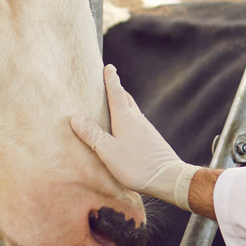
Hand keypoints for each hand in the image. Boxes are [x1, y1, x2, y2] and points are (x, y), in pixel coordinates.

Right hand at [72, 65, 199, 208]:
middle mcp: (138, 120)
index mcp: (125, 119)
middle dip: (118, 90)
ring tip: (114, 106)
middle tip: (110, 84)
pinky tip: (127, 130)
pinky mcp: (153, 140)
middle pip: (127, 99)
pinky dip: (130, 119)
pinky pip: (138, 123)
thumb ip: (92, 134)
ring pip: (133, 111)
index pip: (116, 93)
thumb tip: (76, 117)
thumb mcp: (108, 151)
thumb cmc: (137, 166)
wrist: (168, 178)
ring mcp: (147, 129)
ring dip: (124, 105)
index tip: (109, 67)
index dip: (111, 79)